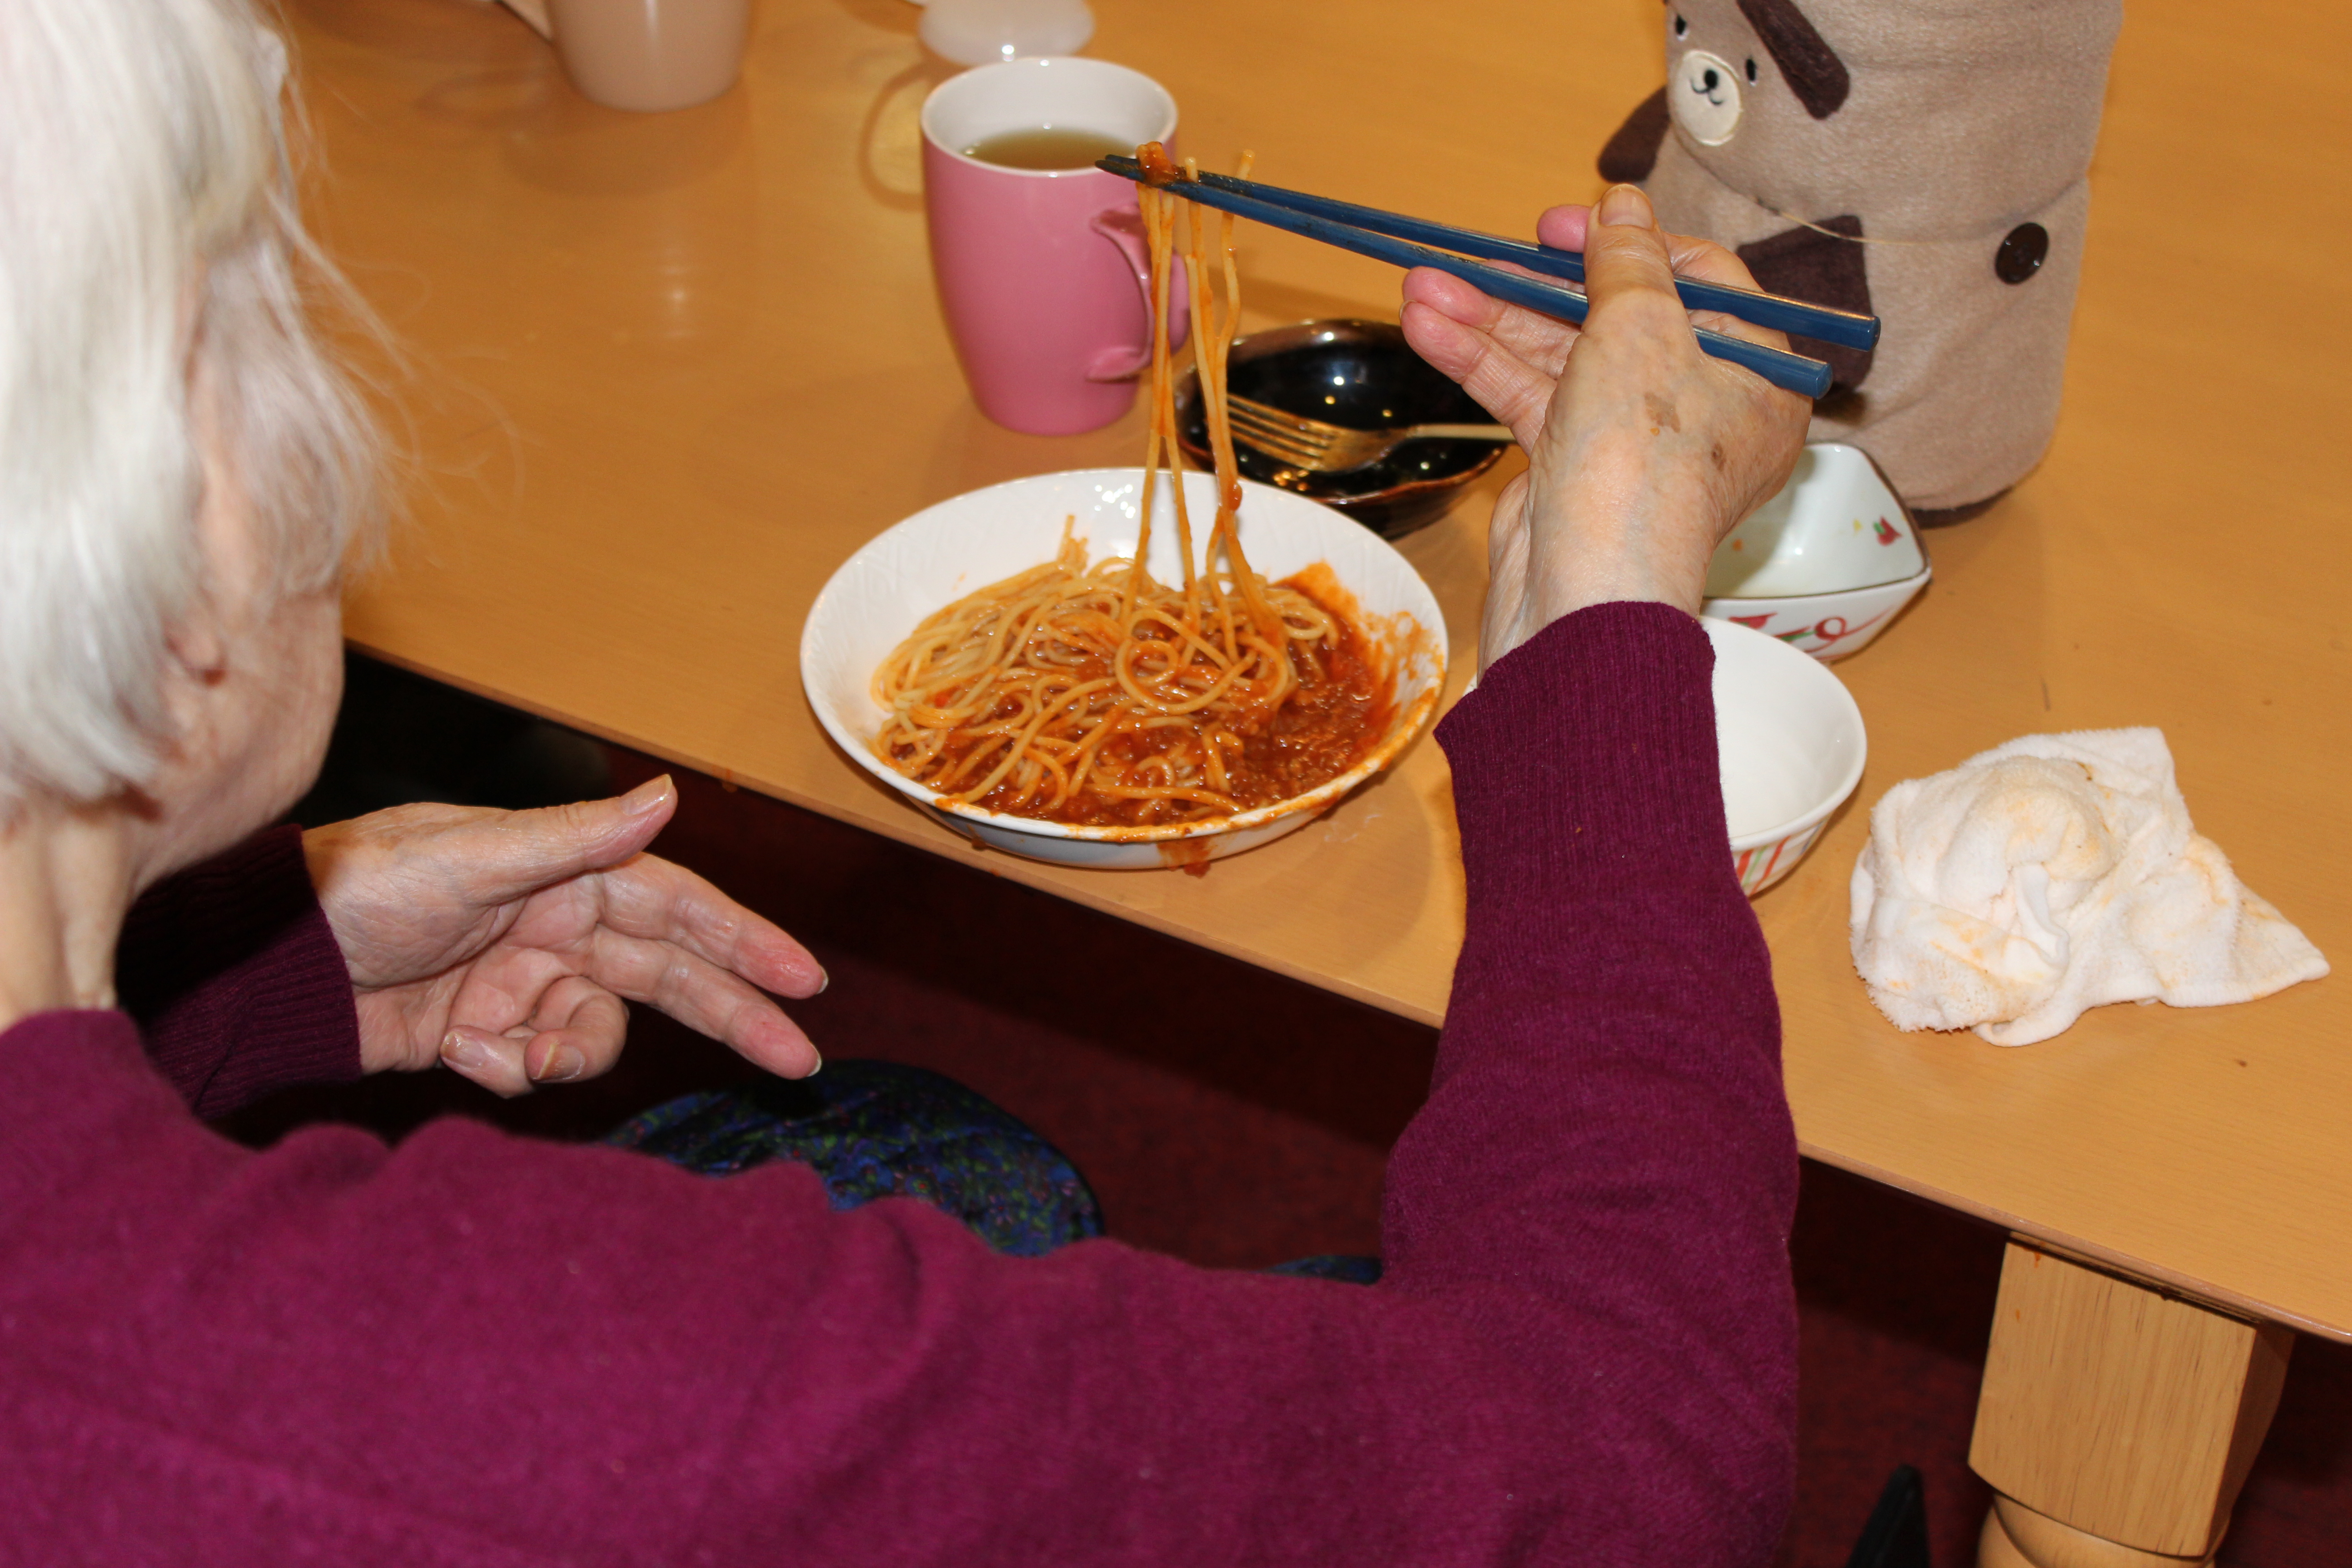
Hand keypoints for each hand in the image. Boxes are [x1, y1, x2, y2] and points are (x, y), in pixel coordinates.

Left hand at [301, 776, 824, 1095]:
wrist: (268, 969)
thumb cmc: (357, 890)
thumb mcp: (469, 859)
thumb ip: (574, 840)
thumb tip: (666, 797)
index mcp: (562, 877)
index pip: (676, 908)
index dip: (744, 940)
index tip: (801, 978)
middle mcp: (553, 929)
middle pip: (667, 977)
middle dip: (731, 1015)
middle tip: (794, 1059)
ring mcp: (519, 986)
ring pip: (594, 1033)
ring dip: (569, 1054)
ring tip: (519, 1058)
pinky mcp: (482, 1037)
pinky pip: (530, 1069)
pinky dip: (501, 1069)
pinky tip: (450, 1049)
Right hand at [1399, 183, 1811, 668]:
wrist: (1589, 593)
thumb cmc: (1642, 460)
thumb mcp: (1640, 328)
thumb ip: (1626, 260)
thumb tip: (1623, 207)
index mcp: (1756, 375)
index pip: (1701, 282)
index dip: (1630, 243)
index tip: (1565, 225)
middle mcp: (1703, 407)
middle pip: (1618, 318)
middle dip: (1535, 288)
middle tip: (1481, 254)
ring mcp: (1634, 442)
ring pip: (1562, 359)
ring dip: (1490, 322)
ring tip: (1422, 288)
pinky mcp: (1576, 470)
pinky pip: (1533, 400)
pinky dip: (1484, 366)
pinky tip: (1429, 330)